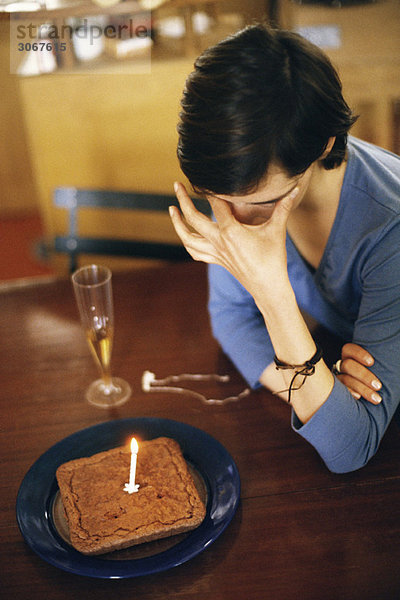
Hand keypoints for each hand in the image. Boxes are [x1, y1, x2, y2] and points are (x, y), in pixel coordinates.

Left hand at [170, 182, 298, 300]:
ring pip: (188, 238)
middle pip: (193, 218)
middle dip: (183, 200)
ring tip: (172, 210)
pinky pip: (196, 252)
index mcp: (230, 231)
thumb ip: (283, 208)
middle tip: (177, 185)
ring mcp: (216, 252)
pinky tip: (186, 235)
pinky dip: (188, 242)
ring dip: (178, 224)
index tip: (205, 176)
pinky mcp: (217, 261)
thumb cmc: (273, 259)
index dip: (210, 189)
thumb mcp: (277, 231)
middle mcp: (219, 241)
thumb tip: (296, 189)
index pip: (216, 204)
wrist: (268, 287)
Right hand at [335, 343, 381, 404]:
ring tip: (376, 398)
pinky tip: (358, 397)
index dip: (358, 354)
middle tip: (378, 386)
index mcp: (349, 356)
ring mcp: (338, 378)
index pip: (349, 349)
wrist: (371, 396)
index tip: (371, 362)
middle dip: (364, 375)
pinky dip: (350, 393)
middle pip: (347, 365)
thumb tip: (388, 354)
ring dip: (361, 388)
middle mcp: (342, 366)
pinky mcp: (338, 390)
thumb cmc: (378, 378)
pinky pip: (341, 391)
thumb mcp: (376, 367)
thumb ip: (377, 361)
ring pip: (344, 380)